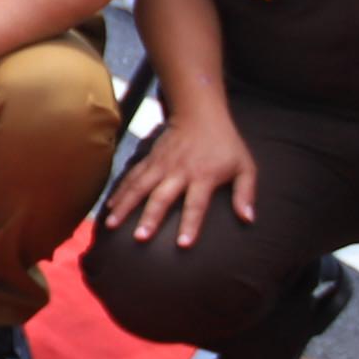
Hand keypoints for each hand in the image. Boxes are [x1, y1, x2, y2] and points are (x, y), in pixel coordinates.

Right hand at [109, 110, 257, 247]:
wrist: (200, 114)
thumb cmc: (225, 144)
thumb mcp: (244, 166)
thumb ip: (245, 193)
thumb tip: (248, 219)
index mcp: (203, 176)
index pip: (196, 205)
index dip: (190, 224)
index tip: (182, 244)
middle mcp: (179, 172)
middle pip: (162, 197)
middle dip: (150, 218)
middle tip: (139, 238)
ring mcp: (161, 165)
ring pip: (139, 187)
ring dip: (125, 206)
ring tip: (111, 225)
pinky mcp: (150, 159)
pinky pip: (132, 176)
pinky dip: (120, 191)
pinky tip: (110, 206)